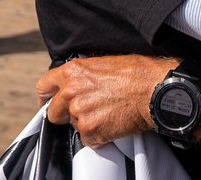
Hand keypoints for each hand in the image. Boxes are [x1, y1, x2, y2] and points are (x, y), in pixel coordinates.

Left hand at [36, 55, 174, 147]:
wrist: (156, 90)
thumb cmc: (138, 73)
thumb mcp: (105, 62)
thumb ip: (83, 74)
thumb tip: (77, 82)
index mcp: (72, 72)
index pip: (44, 86)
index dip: (47, 96)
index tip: (50, 102)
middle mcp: (71, 92)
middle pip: (53, 112)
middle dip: (65, 113)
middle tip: (86, 110)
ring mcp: (79, 113)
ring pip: (73, 125)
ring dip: (86, 123)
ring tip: (107, 112)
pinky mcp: (90, 131)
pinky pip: (87, 139)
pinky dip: (98, 135)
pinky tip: (112, 122)